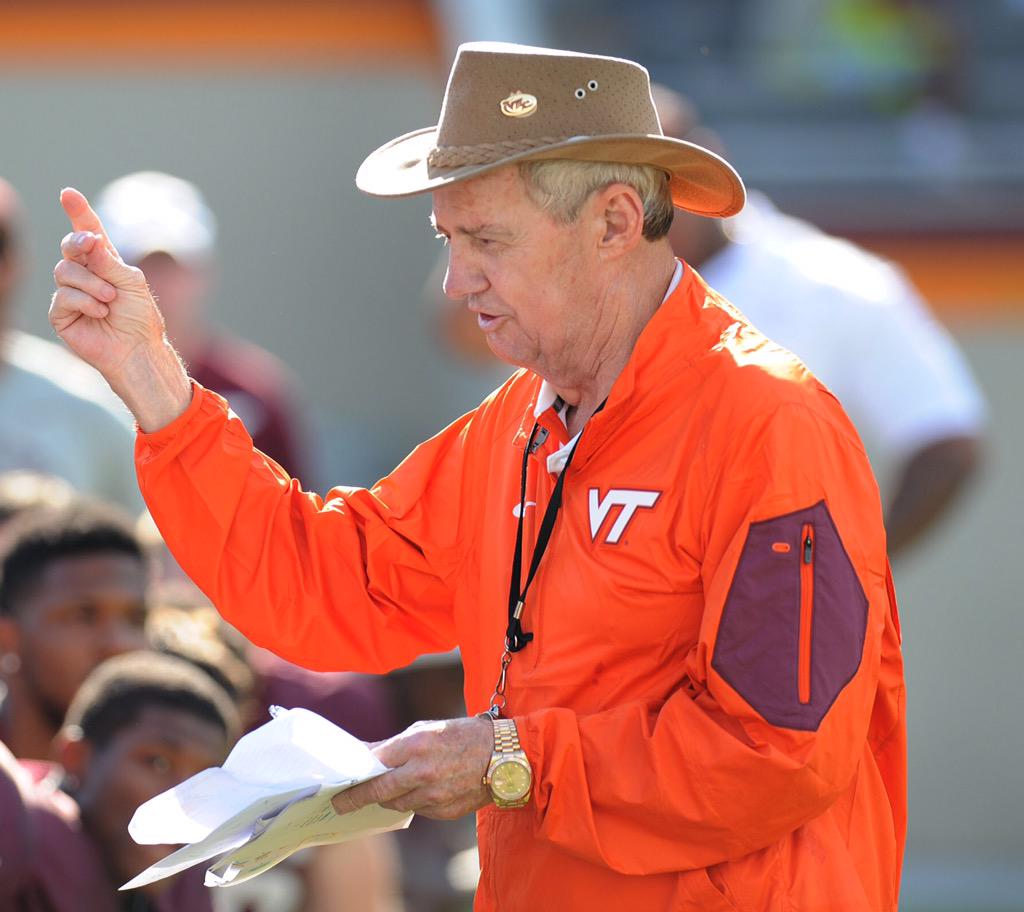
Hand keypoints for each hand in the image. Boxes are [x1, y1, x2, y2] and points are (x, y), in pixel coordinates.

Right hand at [50, 188, 164, 377]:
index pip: (88, 232)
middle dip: (78, 242)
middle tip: (90, 245)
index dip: (78, 212)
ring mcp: (70, 292)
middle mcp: (85, 274)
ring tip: (110, 300)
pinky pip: (63, 295)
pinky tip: (101, 313)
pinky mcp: (61, 313)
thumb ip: (108, 261)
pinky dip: (86, 302)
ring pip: (65, 270)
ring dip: (92, 283)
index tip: (69, 194)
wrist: (138, 349)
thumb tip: (87, 241)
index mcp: (104, 262)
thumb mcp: (130, 282)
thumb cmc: (139, 317)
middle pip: (69, 246)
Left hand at [331, 716, 493, 819]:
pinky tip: (420, 790)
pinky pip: (418, 810)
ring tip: (388, 789)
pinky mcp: (444, 812)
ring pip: (397, 804)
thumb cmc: (462, 735)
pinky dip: (414, 801)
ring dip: (390, 797)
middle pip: (379, 791)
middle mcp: (422, 773)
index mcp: (416, 745)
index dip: (355, 776)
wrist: (503, 755)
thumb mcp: (426, 729)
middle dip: (357, 798)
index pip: (374, 765)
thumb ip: (395, 745)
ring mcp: (434, 796)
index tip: (339, 785)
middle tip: (341, 805)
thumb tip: (366, 755)